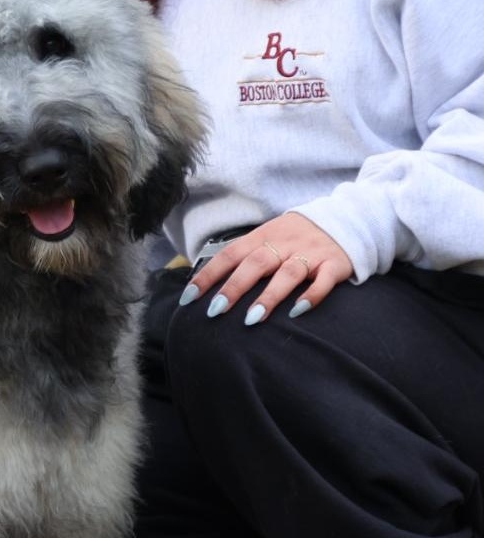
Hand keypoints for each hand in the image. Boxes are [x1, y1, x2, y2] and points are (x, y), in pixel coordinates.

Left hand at [179, 212, 353, 322]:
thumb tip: (207, 280)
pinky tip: (297, 312)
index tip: (189, 297)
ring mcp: (310, 254)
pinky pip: (324, 281)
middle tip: (215, 311)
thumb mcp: (268, 236)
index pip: (230, 254)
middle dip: (234, 288)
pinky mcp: (335, 264)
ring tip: (252, 319)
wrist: (348, 218)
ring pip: (287, 274)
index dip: (209, 275)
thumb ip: (244, 255)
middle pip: (256, 264)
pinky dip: (312, 296)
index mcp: (263, 236)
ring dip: (269, 296)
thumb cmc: (296, 235)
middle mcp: (285, 243)